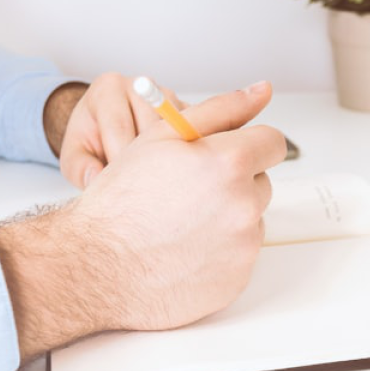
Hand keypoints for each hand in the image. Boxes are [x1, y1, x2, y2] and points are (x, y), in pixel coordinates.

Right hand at [0, 81, 285, 361]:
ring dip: (227, 218)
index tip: (227, 154)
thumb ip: (220, 109)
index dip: (247, 145)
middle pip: (261, 183)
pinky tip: (183, 251)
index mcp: (230, 162)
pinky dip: (219, 252)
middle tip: (188, 192)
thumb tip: (261, 91)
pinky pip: (240, 256)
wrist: (97, 266)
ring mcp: (243, 247)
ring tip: (181, 224)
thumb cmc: (122, 200)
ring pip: (250, 220)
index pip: (272, 142)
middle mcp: (244, 205)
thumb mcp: (162, 136)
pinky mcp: (237, 279)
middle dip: (233, 183)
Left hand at [57, 72, 185, 188]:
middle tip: (138, 187)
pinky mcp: (188, 109)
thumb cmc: (90, 142)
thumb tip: (95, 179)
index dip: (120, 160)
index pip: (119, 126)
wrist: (107, 129)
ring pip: (176, 132)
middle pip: (151, 129)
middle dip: (145, 162)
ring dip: (167, 160)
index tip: (119, 185)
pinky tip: (171, 172)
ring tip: (154, 180)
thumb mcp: (74, 156)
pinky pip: (193, 135)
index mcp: (107, 88)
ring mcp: (167, 95)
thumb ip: (80, 168)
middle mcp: (140, 85)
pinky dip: (184, 155)